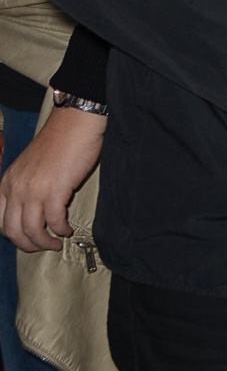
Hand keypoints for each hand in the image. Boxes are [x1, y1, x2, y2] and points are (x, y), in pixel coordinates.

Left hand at [0, 105, 104, 252]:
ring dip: (45, 242)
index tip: (28, 238)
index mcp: (7, 183)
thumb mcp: (29, 166)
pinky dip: (61, 229)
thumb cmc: (58, 142)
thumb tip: (34, 209)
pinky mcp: (55, 190)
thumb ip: (25, 187)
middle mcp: (16, 189)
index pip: (1, 220)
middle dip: (28, 244)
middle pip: (14, 231)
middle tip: (43, 246)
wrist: (75, 124)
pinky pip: (55, 220)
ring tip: (57, 242)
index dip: (14, 235)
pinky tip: (68, 228)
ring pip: (33, 230)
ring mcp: (34, 190)